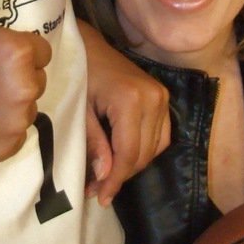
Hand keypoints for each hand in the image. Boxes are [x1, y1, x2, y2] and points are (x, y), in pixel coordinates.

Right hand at [0, 0, 51, 163]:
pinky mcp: (5, 149)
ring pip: (27, 106)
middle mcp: (25, 88)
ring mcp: (15, 122)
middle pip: (36, 77)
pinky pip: (15, 133)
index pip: (38, 48)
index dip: (12, 48)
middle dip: (13, 74)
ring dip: (8, 101)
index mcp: (18, 51)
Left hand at [78, 22, 169, 204]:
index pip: (128, 153)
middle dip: (121, 176)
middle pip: (143, 154)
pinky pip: (162, 136)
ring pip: (155, 149)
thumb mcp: (81, 110)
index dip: (115, 180)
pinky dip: (147, 150)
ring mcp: (162, 97)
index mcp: (130, 100)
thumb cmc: (80, 74)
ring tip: (108, 177)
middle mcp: (153, 99)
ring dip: (133, 166)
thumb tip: (104, 176)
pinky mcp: (163, 97)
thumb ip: (94, 143)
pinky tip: (126, 157)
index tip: (100, 197)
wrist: (91, 45)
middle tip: (97, 190)